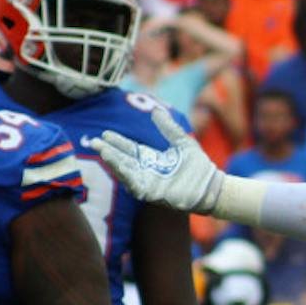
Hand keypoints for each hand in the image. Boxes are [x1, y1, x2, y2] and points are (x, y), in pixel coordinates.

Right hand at [92, 107, 224, 213]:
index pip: (129, 148)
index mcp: (152, 159)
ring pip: (126, 172)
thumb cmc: (197, 166)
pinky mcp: (153, 194)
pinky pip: (136, 185)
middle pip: (123, 159)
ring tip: (103, 151)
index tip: (105, 133)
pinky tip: (119, 167)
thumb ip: (168, 127)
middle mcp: (147, 171)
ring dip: (114, 162)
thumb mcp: (181, 141)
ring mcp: (148, 183)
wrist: (211, 186)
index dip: (117, 142)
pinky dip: (127, 176)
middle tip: (94, 141)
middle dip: (108, 151)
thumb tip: (156, 110)